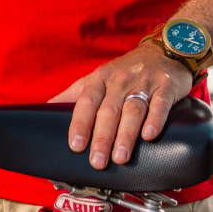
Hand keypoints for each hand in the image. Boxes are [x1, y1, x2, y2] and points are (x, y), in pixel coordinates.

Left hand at [50, 42, 194, 169]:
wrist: (162, 51)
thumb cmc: (124, 71)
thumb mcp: (97, 78)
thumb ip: (74, 94)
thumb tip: (46, 107)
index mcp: (100, 79)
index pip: (86, 102)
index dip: (79, 123)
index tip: (75, 145)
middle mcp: (120, 81)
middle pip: (108, 111)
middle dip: (101, 137)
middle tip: (97, 161)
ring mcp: (144, 83)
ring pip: (132, 110)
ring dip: (125, 134)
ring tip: (120, 157)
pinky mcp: (166, 86)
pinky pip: (160, 104)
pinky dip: (154, 120)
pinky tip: (149, 136)